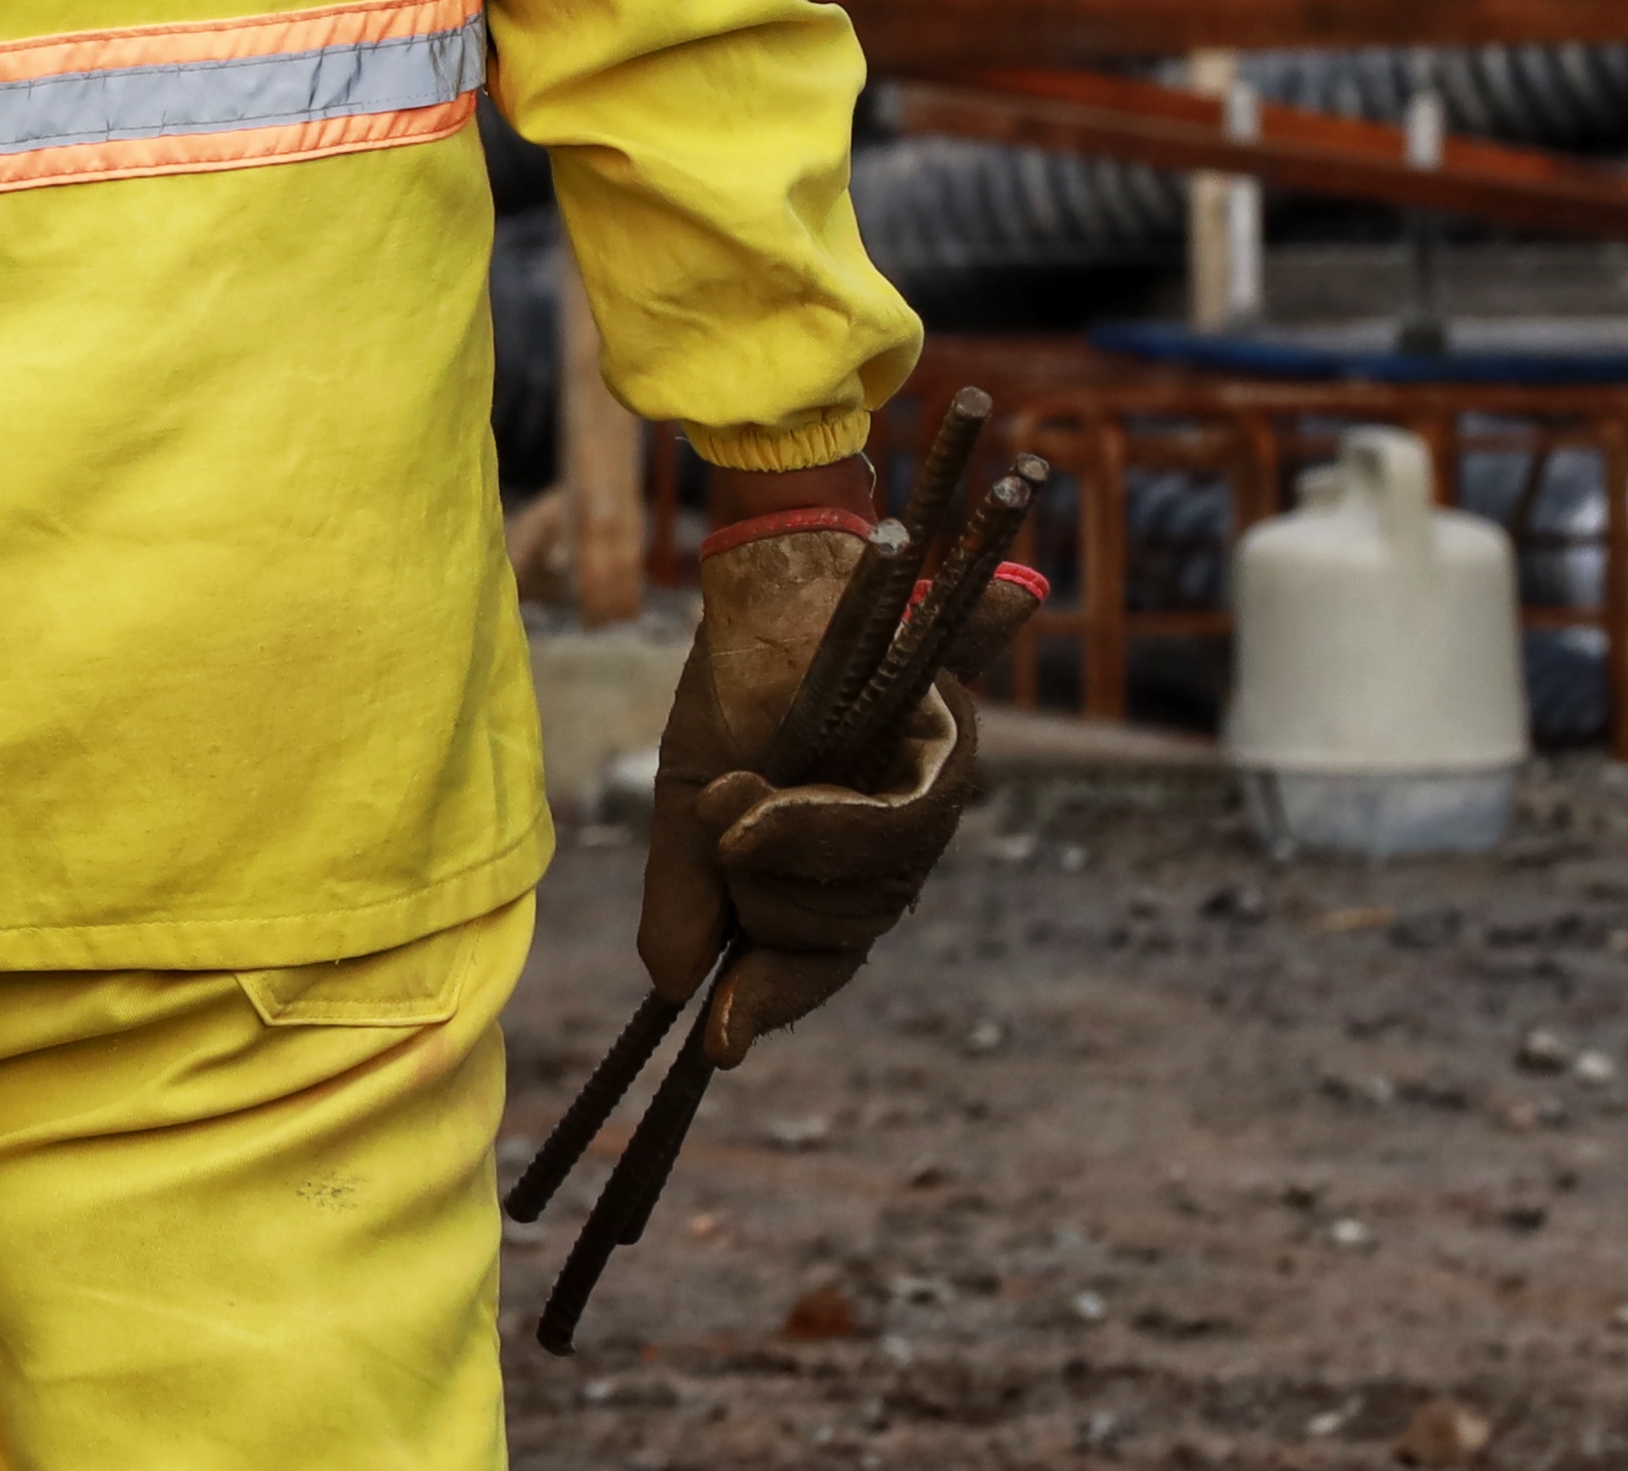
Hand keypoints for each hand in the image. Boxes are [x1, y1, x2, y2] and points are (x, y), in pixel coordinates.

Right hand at [641, 520, 986, 1064]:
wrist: (759, 585)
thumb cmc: (734, 689)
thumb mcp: (692, 807)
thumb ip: (690, 900)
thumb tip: (675, 993)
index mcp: (845, 859)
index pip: (824, 955)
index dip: (774, 998)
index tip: (718, 1042)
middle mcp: (901, 840)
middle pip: (846, 936)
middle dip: (768, 913)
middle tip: (717, 838)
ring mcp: (936, 803)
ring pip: (871, 896)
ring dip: (783, 871)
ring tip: (724, 811)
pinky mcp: (951, 755)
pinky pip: (894, 834)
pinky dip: (814, 833)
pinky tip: (752, 810)